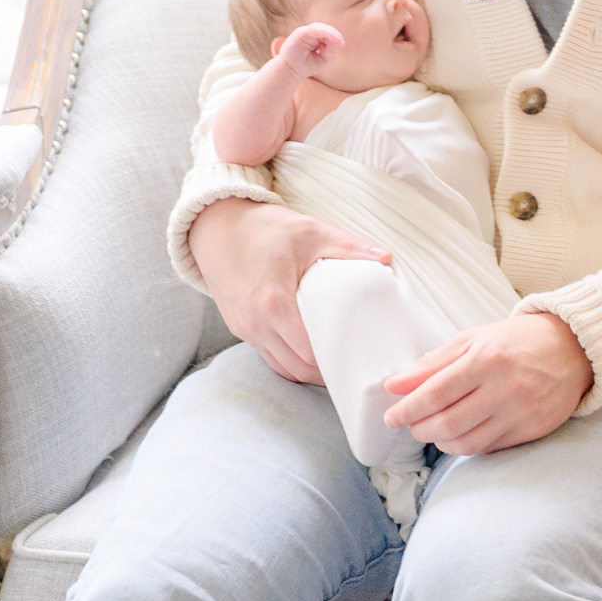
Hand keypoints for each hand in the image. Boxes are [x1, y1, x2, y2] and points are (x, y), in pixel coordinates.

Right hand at [191, 197, 389, 384]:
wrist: (215, 227)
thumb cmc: (262, 228)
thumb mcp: (309, 232)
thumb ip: (348, 247)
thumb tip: (386, 257)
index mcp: (274, 304)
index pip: (309, 352)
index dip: (336, 360)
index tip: (359, 358)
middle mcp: (255, 324)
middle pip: (297, 368)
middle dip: (326, 373)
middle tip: (354, 367)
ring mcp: (244, 329)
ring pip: (281, 368)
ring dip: (307, 371)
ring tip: (336, 365)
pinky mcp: (239, 328)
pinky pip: (268, 356)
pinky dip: (289, 362)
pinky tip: (310, 357)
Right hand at [280, 22, 342, 76]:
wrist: (290, 71)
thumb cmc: (305, 66)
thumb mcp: (322, 59)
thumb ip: (330, 51)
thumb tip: (337, 42)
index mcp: (313, 38)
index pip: (326, 33)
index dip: (335, 36)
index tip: (342, 43)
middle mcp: (307, 34)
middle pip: (323, 28)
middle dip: (334, 34)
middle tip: (341, 42)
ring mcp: (303, 32)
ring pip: (319, 27)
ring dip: (330, 33)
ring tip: (338, 40)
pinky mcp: (300, 33)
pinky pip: (314, 29)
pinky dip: (324, 32)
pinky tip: (331, 38)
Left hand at [381, 312, 593, 455]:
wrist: (574, 348)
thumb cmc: (518, 340)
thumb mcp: (474, 339)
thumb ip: (433, 364)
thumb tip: (395, 385)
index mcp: (487, 359)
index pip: (435, 393)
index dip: (408, 409)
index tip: (391, 417)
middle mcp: (505, 388)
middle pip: (448, 423)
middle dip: (420, 429)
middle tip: (410, 425)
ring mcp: (521, 412)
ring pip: (467, 443)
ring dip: (441, 442)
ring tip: (433, 431)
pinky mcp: (533, 429)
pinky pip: (490, 448)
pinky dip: (468, 445)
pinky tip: (461, 434)